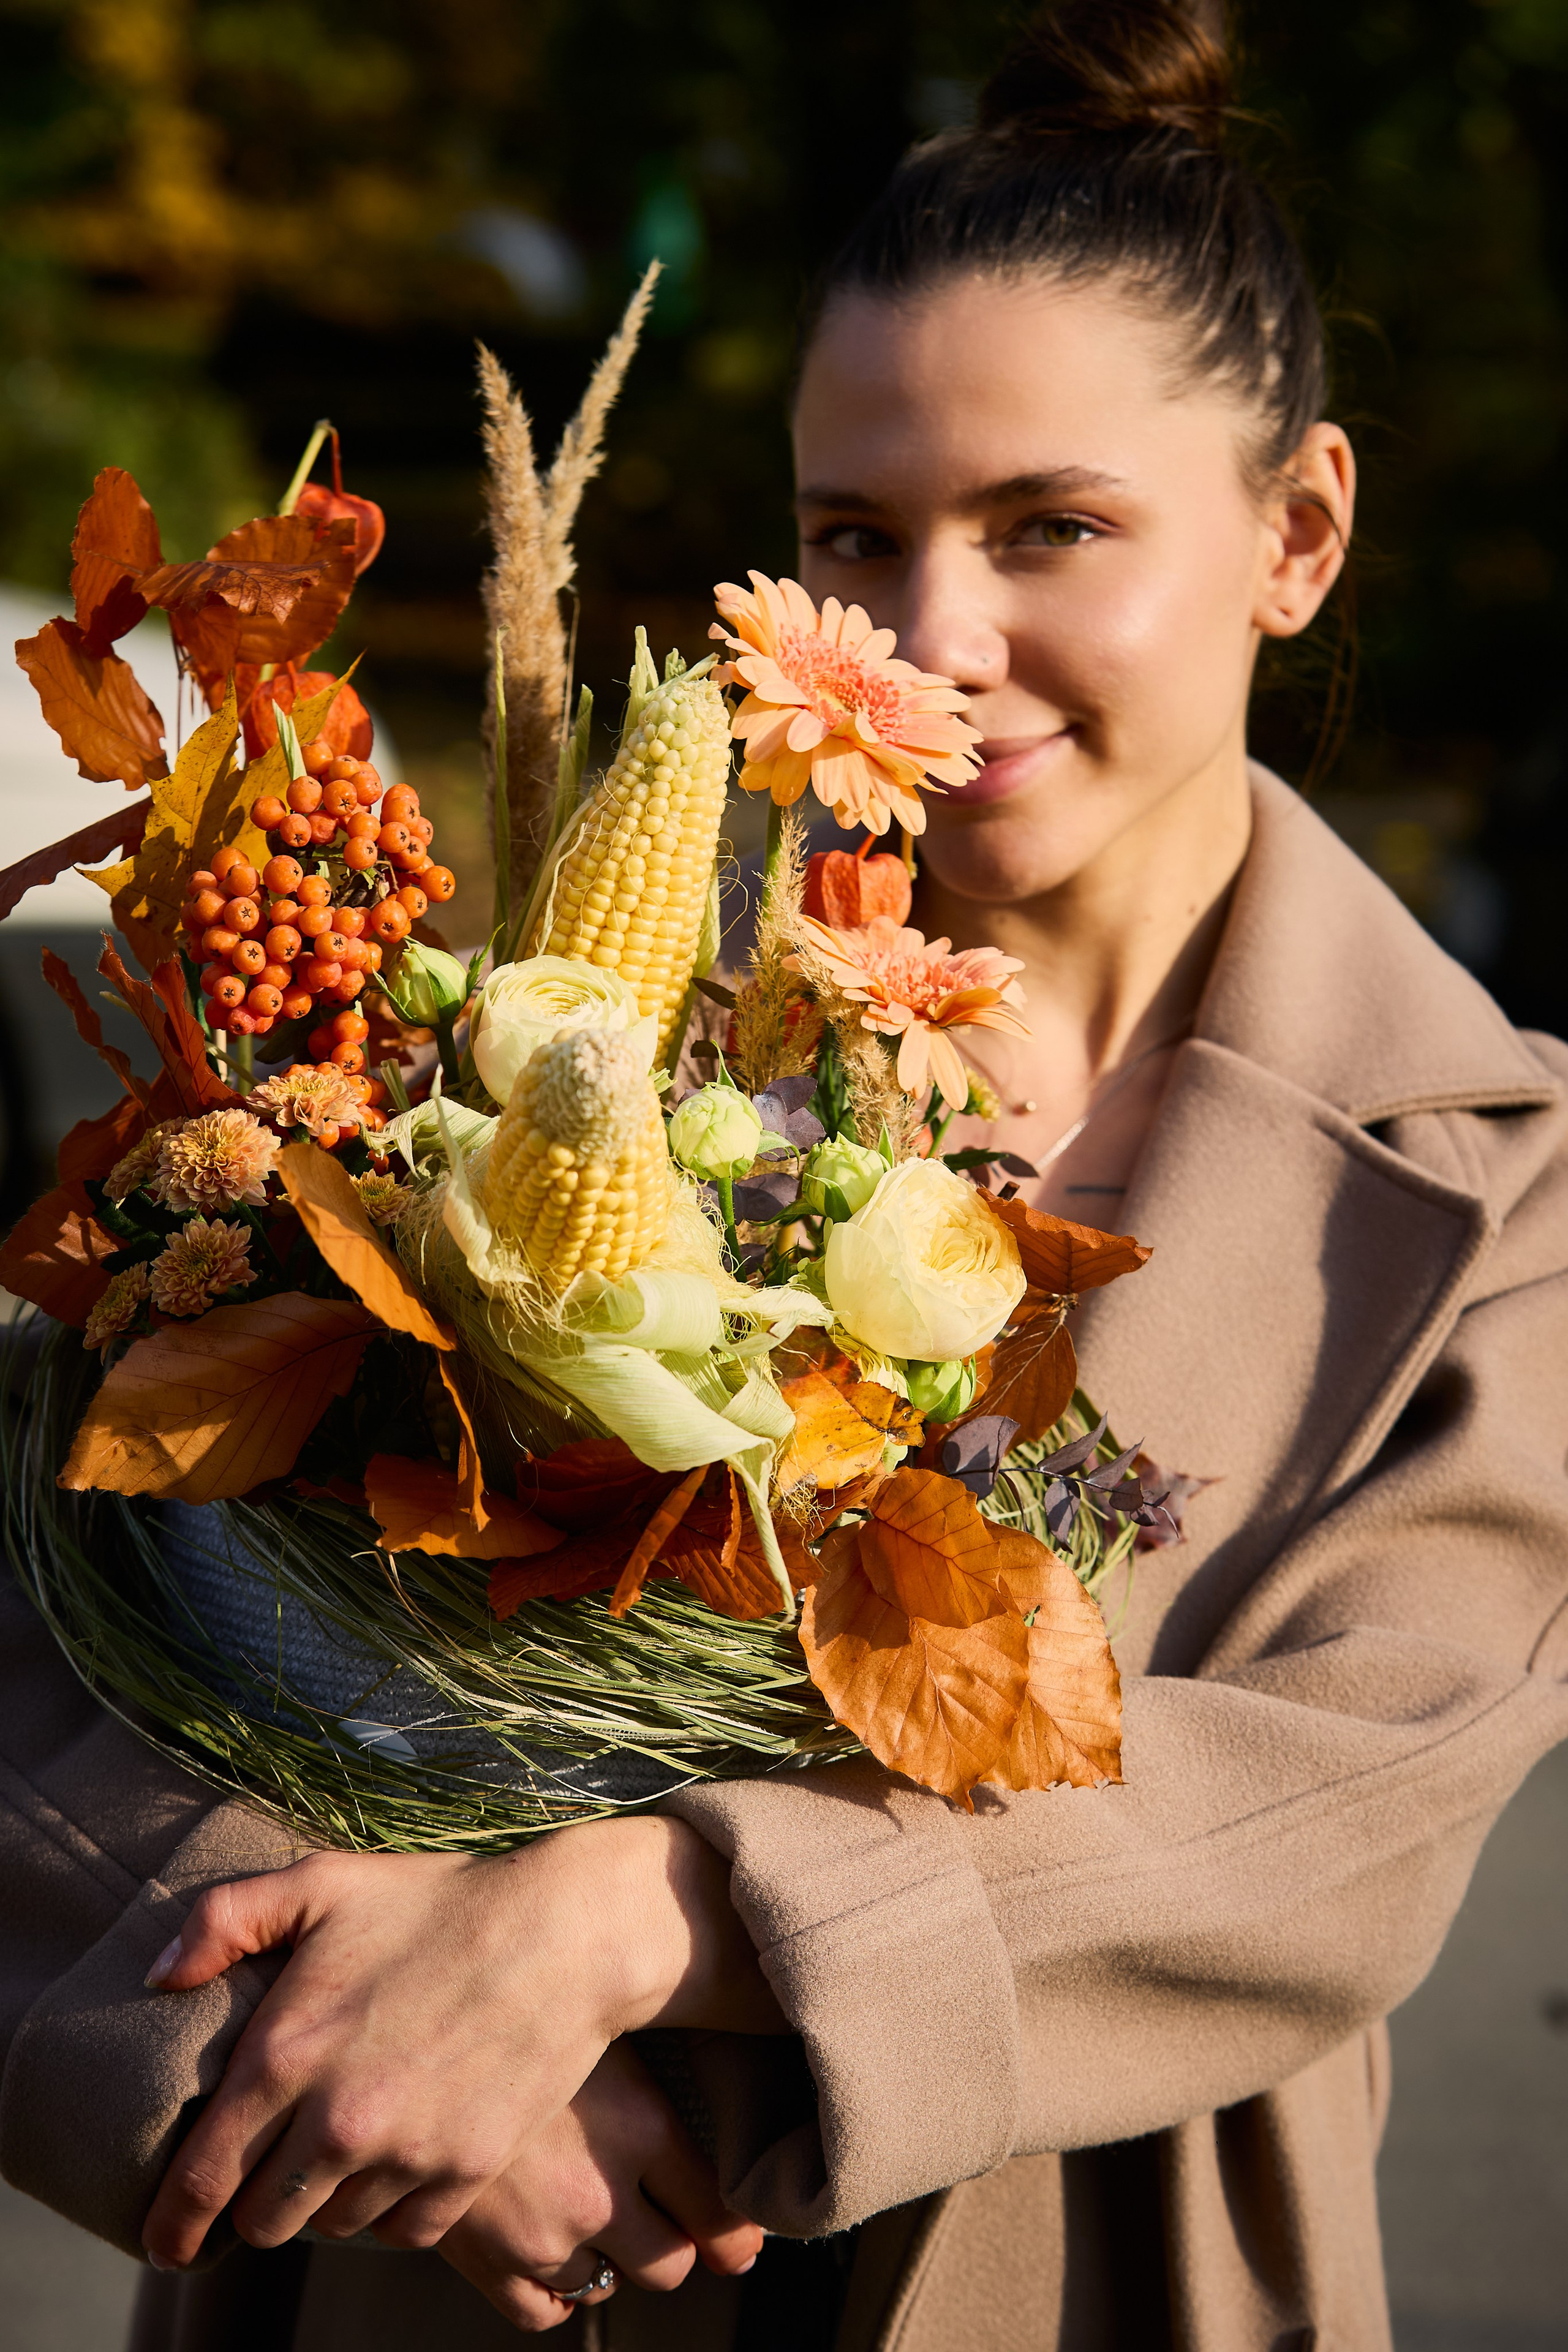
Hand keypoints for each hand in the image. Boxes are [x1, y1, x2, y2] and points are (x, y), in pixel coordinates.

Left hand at [141, 1818, 782, 2269]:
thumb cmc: (439, 1903)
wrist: (565, 1935)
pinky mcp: (462, 2175)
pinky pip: (401, 2231)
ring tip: (347, 2143)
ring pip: (332, 2227)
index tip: (166, 2243)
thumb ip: (224, 1920)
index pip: (202, 2180)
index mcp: (285, 2056)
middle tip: (271, 2167)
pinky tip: (402, 2151)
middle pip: (262, 2221)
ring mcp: (404, 2156)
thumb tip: (158, 1976)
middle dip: (255, 2202)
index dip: (172, 2225)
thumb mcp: (324, 1883)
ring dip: (327, 2198)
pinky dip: (393, 2206)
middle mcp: (336, 2122)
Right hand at [432, 2042, 761, 2333]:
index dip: (735, 2235)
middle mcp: (598, 2194)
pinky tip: (548, 2244)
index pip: (718, 2217)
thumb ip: (661, 2058)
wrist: (412, 2033)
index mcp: (642, 2128)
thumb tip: (728, 2038)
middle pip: (670, 2266)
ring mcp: (539, 2236)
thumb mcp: (604, 2018)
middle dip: (669, 2243)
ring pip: (606, 2288)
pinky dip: (553, 2289)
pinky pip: (543, 2312)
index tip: (738, 2241)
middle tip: (655, 2211)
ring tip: (584, 2203)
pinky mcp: (485, 2262)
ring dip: (606, 2257)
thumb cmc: (520, 2006)